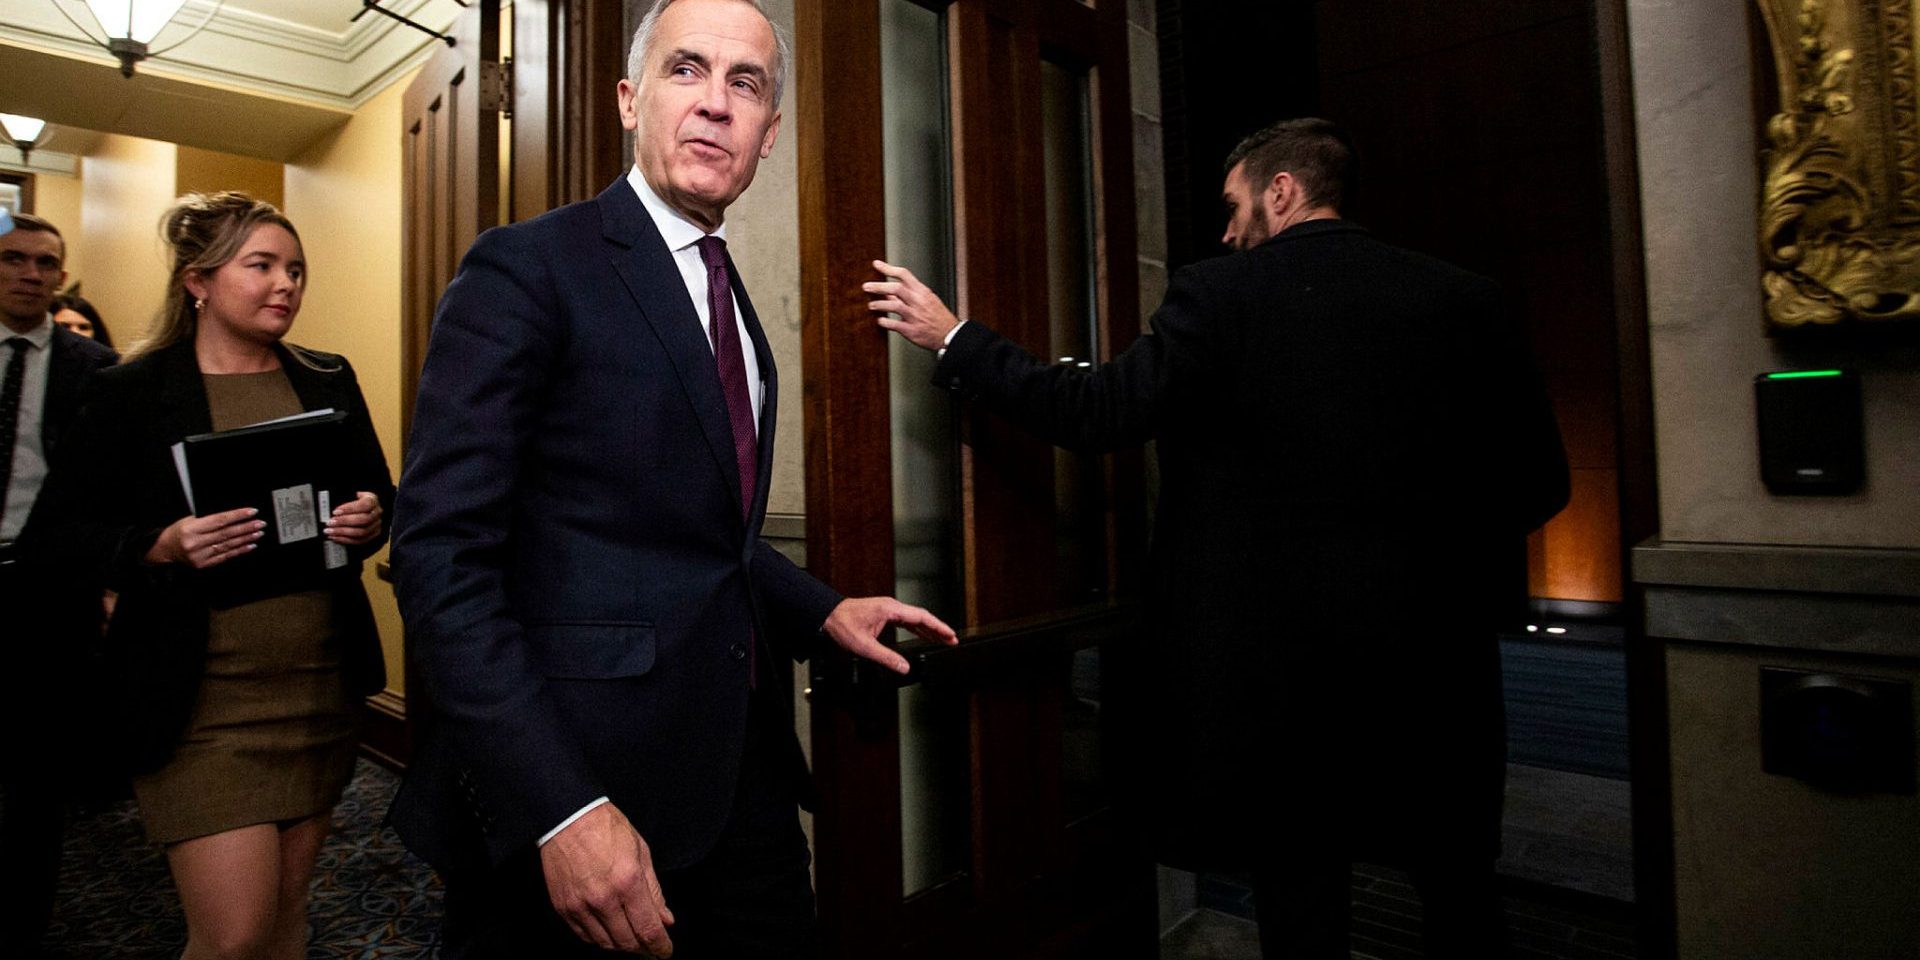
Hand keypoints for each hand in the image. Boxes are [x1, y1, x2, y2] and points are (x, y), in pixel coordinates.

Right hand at [145, 508, 263, 568]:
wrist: (165, 549)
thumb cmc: (179, 531)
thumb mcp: (190, 520)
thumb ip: (209, 519)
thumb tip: (234, 516)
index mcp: (191, 529)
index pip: (219, 520)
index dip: (237, 516)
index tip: (252, 512)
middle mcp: (195, 543)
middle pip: (226, 534)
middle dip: (246, 528)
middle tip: (261, 523)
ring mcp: (200, 556)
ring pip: (228, 545)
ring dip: (246, 539)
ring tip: (258, 533)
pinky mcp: (204, 564)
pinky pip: (225, 556)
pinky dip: (239, 550)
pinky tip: (250, 545)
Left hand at [325, 491, 383, 545]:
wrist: (359, 508)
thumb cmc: (352, 501)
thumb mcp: (349, 494)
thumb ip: (344, 497)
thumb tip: (331, 503)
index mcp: (372, 500)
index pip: (365, 504)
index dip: (350, 509)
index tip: (335, 511)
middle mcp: (377, 512)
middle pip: (364, 519)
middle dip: (345, 522)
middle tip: (330, 522)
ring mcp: (376, 525)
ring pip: (362, 532)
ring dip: (343, 532)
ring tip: (330, 531)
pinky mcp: (373, 535)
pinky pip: (360, 540)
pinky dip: (346, 540)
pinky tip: (335, 537)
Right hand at [540, 802, 674, 955]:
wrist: (567, 816)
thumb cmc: (605, 827)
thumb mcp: (641, 852)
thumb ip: (654, 891)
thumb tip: (665, 919)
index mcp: (628, 882)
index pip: (649, 930)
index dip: (660, 947)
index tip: (665, 952)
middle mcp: (603, 898)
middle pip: (627, 942)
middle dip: (643, 950)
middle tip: (651, 948)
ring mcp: (580, 905)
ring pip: (605, 943)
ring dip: (622, 946)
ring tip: (632, 939)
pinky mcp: (563, 907)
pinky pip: (584, 936)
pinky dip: (600, 939)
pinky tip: (609, 932)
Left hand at [822, 596, 957, 673]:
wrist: (826, 616)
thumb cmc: (841, 625)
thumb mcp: (864, 646)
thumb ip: (886, 658)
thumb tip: (904, 668)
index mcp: (891, 609)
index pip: (922, 617)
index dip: (939, 627)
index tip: (951, 635)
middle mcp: (891, 607)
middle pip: (922, 617)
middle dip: (938, 629)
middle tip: (952, 640)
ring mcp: (887, 609)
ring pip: (914, 619)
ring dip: (927, 629)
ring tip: (940, 639)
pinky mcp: (882, 614)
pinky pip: (904, 621)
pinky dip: (915, 628)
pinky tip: (920, 635)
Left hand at [864, 260, 960, 351]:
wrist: (950, 334)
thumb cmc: (938, 316)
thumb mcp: (927, 300)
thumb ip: (908, 295)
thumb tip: (887, 292)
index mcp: (922, 292)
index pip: (904, 275)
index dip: (888, 268)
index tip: (877, 265)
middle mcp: (918, 302)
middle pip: (896, 288)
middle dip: (878, 286)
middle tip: (866, 286)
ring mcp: (915, 316)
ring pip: (894, 305)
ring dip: (879, 304)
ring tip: (871, 305)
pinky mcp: (912, 330)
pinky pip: (895, 325)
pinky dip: (885, 322)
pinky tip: (880, 321)